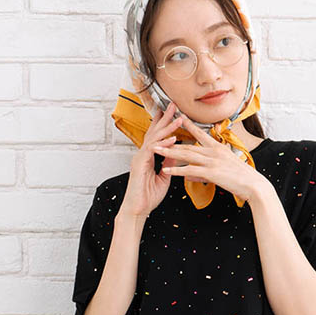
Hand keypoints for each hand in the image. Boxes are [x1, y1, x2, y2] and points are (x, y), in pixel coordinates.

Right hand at [119, 101, 181, 219]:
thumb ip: (168, 164)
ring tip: (178, 117)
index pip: (156, 137)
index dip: (164, 125)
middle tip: (174, 105)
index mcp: (147, 157)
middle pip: (154, 132)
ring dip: (167, 127)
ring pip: (155, 138)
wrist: (137, 210)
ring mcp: (140, 158)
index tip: (173, 114)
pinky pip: (153, 150)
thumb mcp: (164, 177)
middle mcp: (143, 154)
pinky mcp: (140, 164)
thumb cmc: (148, 197)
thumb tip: (175, 153)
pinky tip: (173, 138)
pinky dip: (164, 143)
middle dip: (165, 118)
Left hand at [156, 112, 268, 203]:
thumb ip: (207, 170)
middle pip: (188, 144)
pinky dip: (177, 170)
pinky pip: (190, 170)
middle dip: (171, 140)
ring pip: (186, 155)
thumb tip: (194, 174)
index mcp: (218, 148)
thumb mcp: (224, 169)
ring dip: (169, 152)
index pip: (200, 134)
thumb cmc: (243, 178)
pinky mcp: (211, 173)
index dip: (188, 125)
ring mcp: (212, 161)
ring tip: (155, 150)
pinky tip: (166, 170)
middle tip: (157, 135)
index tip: (178, 117)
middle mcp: (213, 152)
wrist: (254, 185)